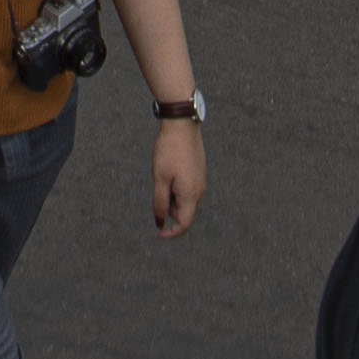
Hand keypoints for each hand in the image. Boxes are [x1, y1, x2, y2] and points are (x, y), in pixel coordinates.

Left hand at [150, 118, 206, 238]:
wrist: (182, 125)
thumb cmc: (169, 151)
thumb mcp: (159, 179)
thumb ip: (160, 203)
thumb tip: (160, 223)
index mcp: (191, 195)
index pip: (184, 224)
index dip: (171, 233)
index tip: (157, 233)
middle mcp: (200, 191)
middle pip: (185, 213)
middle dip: (170, 211)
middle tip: (157, 191)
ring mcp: (201, 181)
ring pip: (186, 201)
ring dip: (172, 199)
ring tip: (162, 177)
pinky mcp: (199, 172)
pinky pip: (188, 190)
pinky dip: (177, 189)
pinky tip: (168, 173)